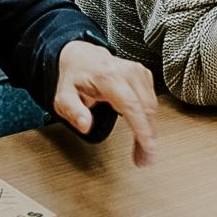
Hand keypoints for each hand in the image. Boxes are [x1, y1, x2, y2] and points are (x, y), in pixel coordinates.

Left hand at [55, 40, 156, 166]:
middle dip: (148, 137)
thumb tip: (84, 125)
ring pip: (152, 106)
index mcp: (108, 76)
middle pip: (147, 108)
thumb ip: (73, 111)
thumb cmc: (73, 77)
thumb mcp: (63, 96)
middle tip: (144, 159)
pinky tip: (141, 130)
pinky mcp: (144, 74)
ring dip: (150, 130)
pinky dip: (149, 118)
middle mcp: (127, 71)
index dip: (142, 129)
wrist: (80, 56)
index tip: (148, 147)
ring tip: (142, 150)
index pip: (132, 105)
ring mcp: (138, 71)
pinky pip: (152, 100)